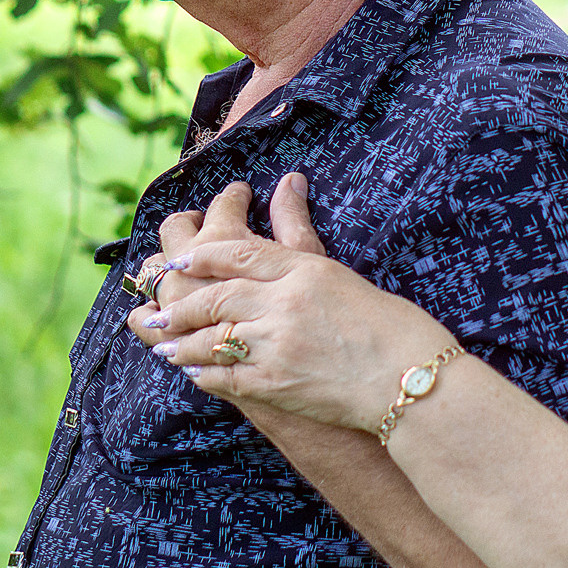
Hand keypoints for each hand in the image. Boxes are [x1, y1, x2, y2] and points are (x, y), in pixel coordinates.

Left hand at [143, 174, 458, 433]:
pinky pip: (223, 376)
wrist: (410, 381)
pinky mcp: (274, 384)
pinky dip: (203, 373)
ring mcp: (275, 346)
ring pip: (210, 337)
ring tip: (166, 339)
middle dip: (181, 301)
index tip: (181, 258)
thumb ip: (302, 231)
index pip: (238, 251)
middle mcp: (284, 304)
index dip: (203, 253)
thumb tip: (286, 182)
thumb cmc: (387, 323)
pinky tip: (193, 372)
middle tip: (158, 306)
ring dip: (182, 340)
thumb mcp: (341, 270)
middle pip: (215, 293)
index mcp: (303, 270)